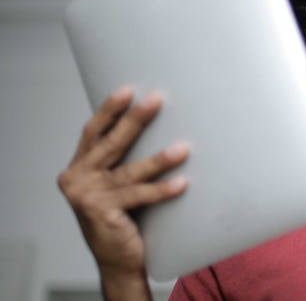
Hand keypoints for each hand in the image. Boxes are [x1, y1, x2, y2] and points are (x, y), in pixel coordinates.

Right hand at [57, 87, 188, 299]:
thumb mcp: (115, 183)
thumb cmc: (122, 215)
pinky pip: (138, 196)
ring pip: (130, 171)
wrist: (118, 259)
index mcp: (78, 167)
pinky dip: (161, 190)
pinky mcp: (101, 213)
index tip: (127, 90)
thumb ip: (122, 159)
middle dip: (134, 120)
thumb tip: (154, 122)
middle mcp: (77, 179)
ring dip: (158, 159)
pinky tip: (181, 183)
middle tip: (156, 100)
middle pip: (111, 143)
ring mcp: (87, 197)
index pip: (94, 132)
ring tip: (183, 148)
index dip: (109, 110)